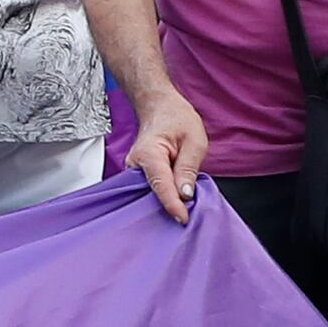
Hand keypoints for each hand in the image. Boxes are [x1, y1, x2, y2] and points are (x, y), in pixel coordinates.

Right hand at [124, 98, 208, 220]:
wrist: (161, 108)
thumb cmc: (177, 119)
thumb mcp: (194, 141)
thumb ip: (188, 168)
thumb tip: (185, 194)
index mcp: (149, 153)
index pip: (160, 185)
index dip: (172, 204)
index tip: (183, 218)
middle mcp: (135, 164)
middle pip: (151, 193)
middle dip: (169, 205)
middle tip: (189, 214)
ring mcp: (133, 170)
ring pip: (149, 194)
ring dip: (166, 201)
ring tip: (184, 207)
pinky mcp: (137, 175)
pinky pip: (150, 190)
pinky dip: (163, 196)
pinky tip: (176, 200)